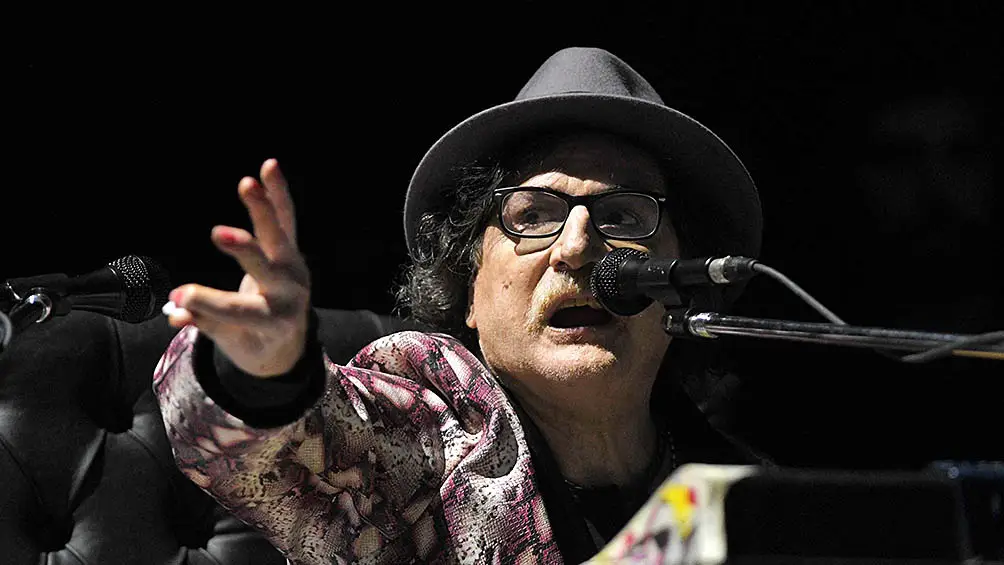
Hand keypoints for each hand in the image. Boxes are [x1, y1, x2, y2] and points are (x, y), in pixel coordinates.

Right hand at [166, 159, 310, 377]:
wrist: (289, 342)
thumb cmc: (252, 342)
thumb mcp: (232, 343)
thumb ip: (207, 325)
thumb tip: (176, 312)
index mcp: (275, 322)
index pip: (239, 310)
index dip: (207, 303)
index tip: (179, 297)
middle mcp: (289, 293)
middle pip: (266, 268)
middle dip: (243, 250)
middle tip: (219, 233)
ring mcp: (294, 268)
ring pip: (278, 236)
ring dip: (262, 209)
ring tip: (247, 183)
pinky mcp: (292, 251)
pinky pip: (286, 219)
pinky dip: (277, 194)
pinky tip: (269, 166)